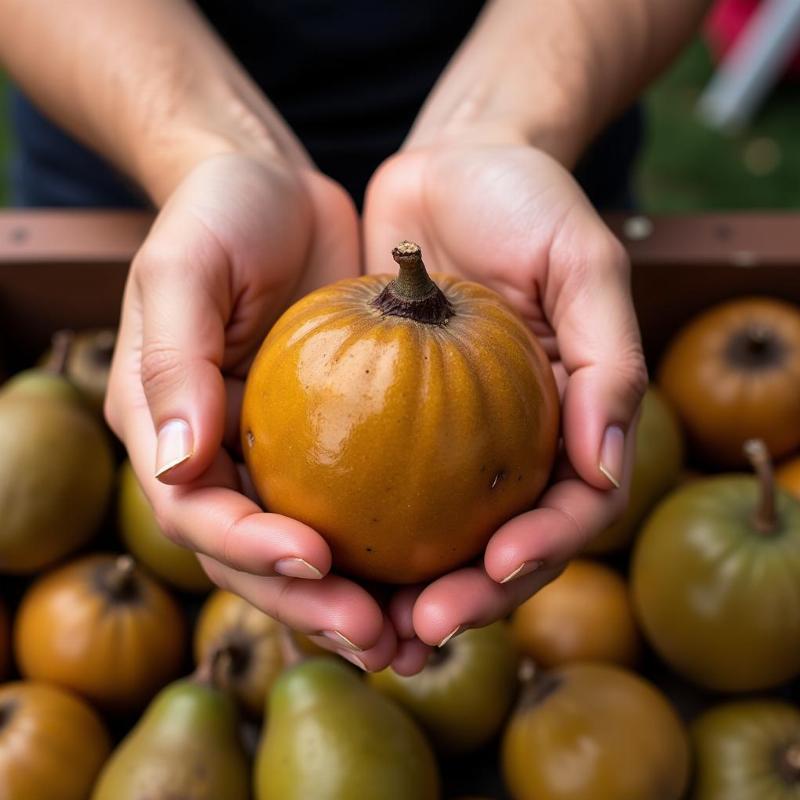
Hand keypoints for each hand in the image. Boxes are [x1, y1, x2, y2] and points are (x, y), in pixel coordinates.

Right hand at [106, 153, 424, 670]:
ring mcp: (280, 456)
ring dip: (363, 603)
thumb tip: (175, 466)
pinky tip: (448, 573)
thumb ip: (173, 362)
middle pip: (259, 558)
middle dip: (314, 607)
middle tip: (383, 637)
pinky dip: (398, 551)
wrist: (278, 191)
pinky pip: (365, 508)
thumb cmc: (221, 214)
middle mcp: (219, 460)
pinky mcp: (336, 442)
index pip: (198, 514)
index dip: (250, 550)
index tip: (316, 559)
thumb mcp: (183, 268)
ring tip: (421, 634)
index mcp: (170, 432)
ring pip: (315, 554)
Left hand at [364, 136, 646, 646]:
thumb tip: (605, 470)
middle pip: (498, 551)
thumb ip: (608, 361)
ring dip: (396, 594)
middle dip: (463, 602)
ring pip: (430, 542)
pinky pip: (368, 491)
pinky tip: (311, 558)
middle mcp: (513, 446)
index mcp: (571, 424)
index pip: (570, 514)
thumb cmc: (525, 202)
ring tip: (356, 629)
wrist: (448, 168)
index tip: (493, 568)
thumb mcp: (583, 260)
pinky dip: (348, 533)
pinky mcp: (389, 423)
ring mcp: (450, 442)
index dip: (538, 555)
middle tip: (410, 632)